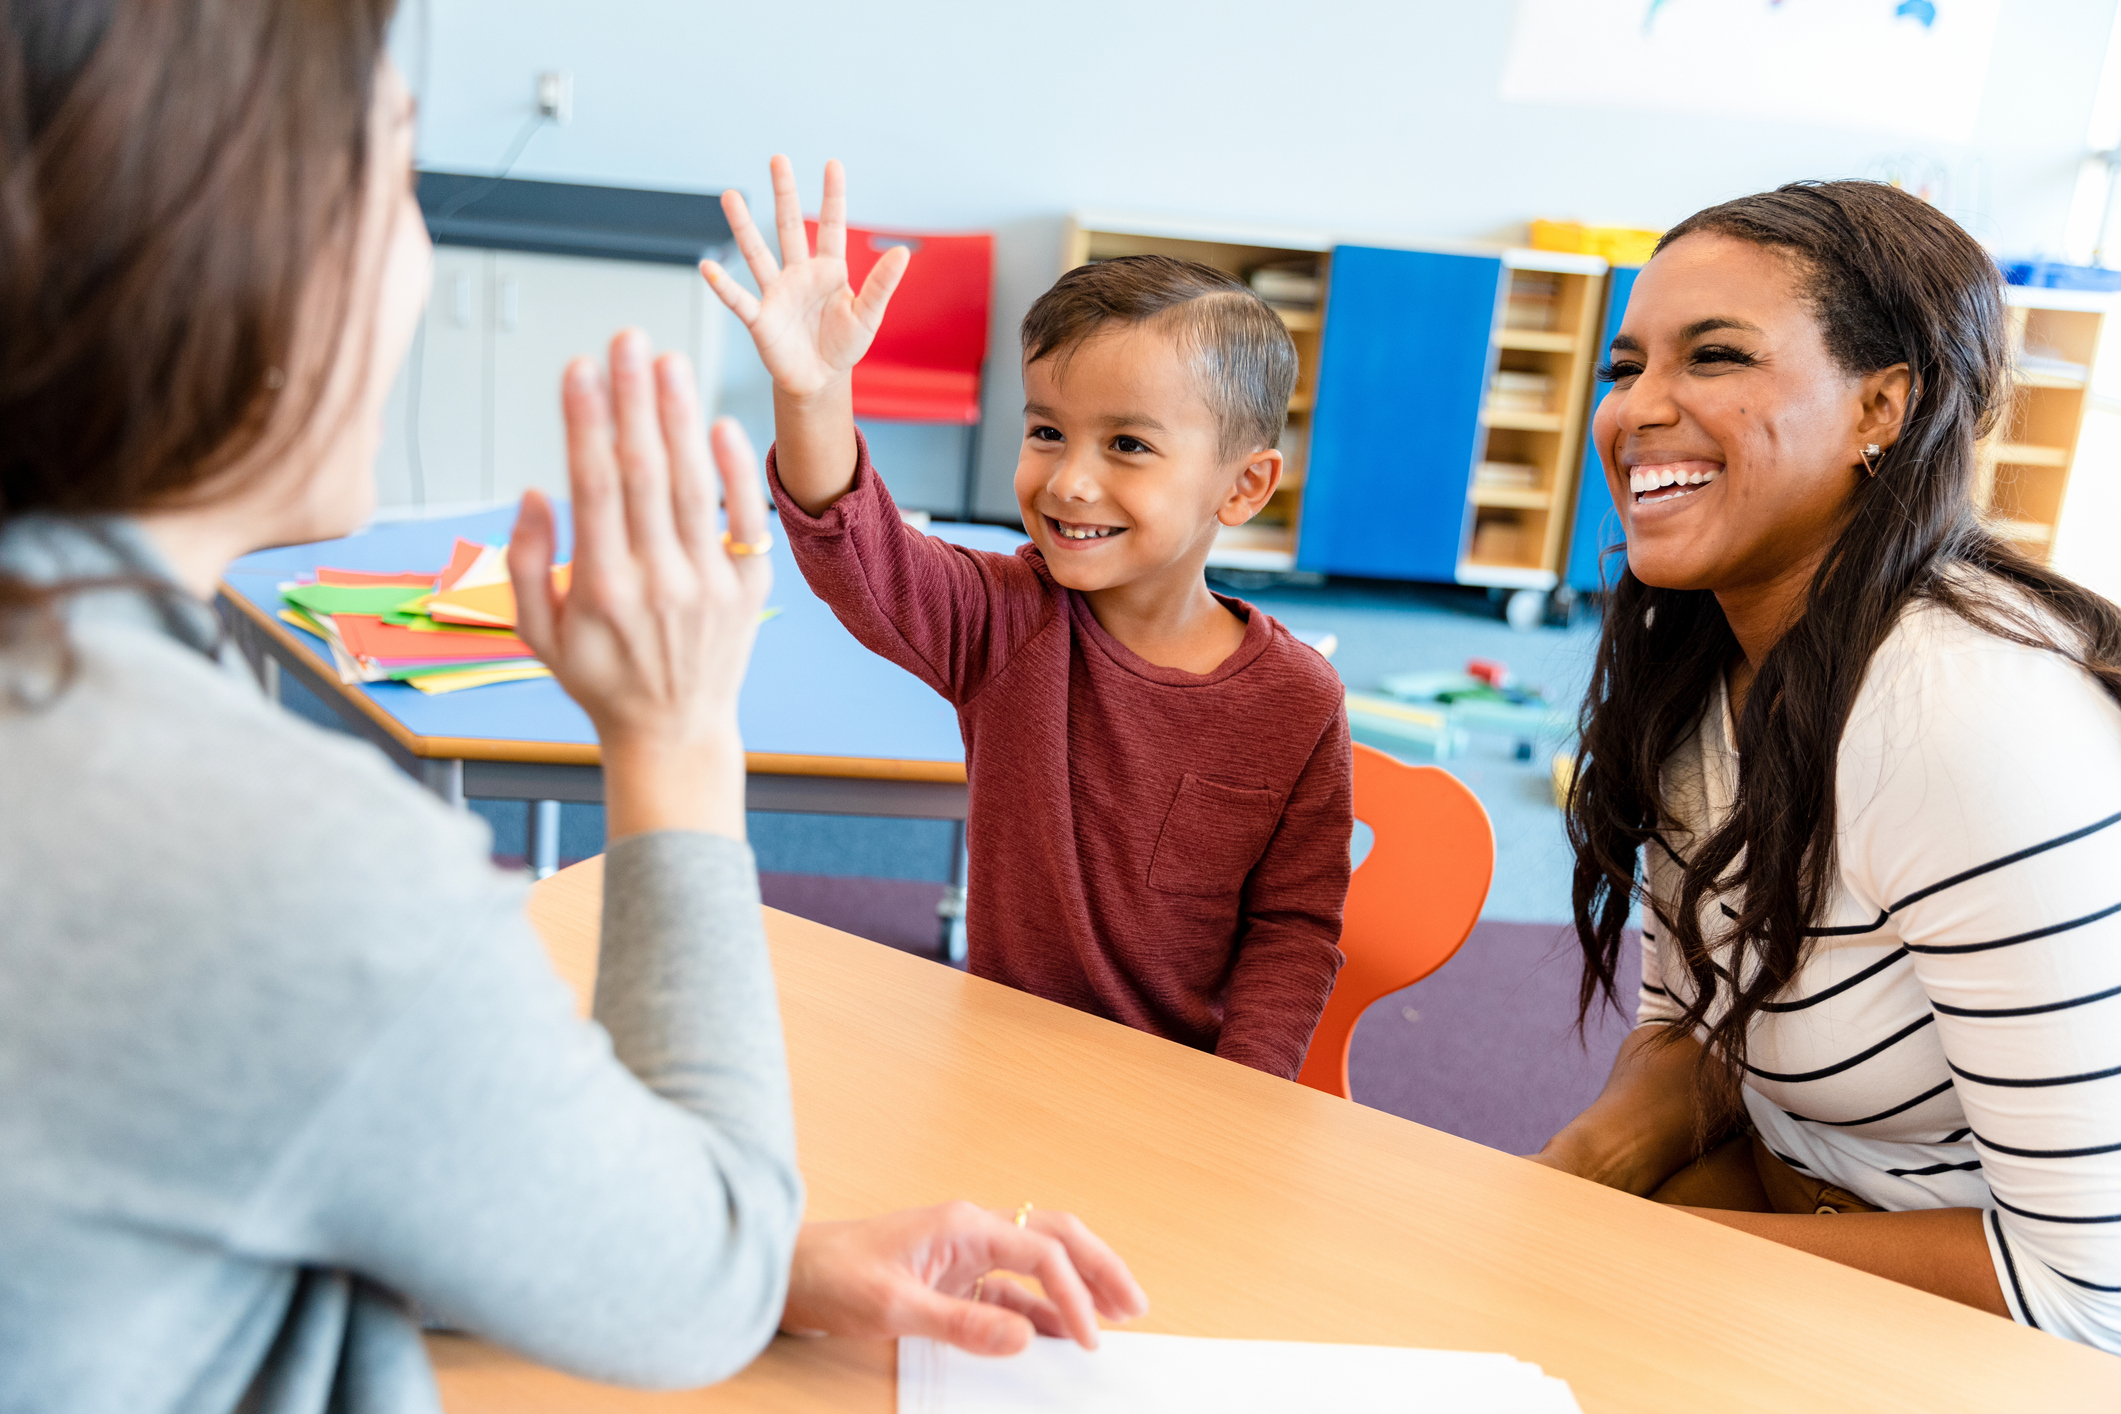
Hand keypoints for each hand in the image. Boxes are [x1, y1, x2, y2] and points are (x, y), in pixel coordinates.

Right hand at [509, 329, 771, 839]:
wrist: (674, 733)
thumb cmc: (599, 679)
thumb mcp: (538, 634)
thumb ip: (527, 563)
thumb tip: (534, 492)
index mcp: (603, 590)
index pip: (594, 488)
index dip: (586, 424)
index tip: (578, 368)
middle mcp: (660, 584)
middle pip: (647, 475)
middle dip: (634, 401)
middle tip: (627, 339)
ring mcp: (711, 586)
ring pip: (696, 487)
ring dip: (681, 419)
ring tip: (669, 361)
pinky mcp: (749, 588)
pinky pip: (745, 521)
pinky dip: (735, 472)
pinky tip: (719, 422)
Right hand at [700, 156, 908, 400]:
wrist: (820, 379)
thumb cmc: (843, 345)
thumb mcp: (868, 315)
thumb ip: (882, 284)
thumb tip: (903, 252)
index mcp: (829, 270)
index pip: (832, 226)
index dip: (833, 196)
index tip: (833, 164)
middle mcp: (799, 274)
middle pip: (790, 227)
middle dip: (785, 194)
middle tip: (778, 159)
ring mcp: (777, 293)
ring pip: (757, 253)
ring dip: (743, 226)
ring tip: (731, 195)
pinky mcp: (761, 320)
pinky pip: (739, 299)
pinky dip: (723, 285)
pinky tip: (708, 267)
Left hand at [781, 1203, 1148, 1356]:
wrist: (785, 1274)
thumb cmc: (830, 1275)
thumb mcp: (893, 1307)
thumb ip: (961, 1323)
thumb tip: (1024, 1337)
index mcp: (962, 1224)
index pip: (1039, 1253)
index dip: (1074, 1294)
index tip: (1091, 1336)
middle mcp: (970, 1230)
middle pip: (1054, 1238)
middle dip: (1100, 1268)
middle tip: (1136, 1304)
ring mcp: (963, 1252)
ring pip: (1038, 1260)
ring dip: (1079, 1284)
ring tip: (1117, 1312)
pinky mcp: (952, 1276)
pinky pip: (1011, 1288)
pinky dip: (1042, 1308)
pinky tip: (1060, 1331)